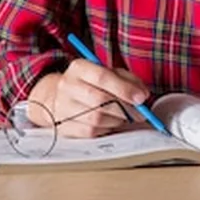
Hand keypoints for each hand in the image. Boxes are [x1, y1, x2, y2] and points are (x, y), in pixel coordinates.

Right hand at [26, 60, 149, 138]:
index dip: (124, 89)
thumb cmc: (89, 84)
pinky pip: (90, 132)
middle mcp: (67, 86)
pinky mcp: (63, 126)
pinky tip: (110, 123)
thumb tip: (142, 95)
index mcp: (78, 68)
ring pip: (96, 119)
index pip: (102, 77)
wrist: (56, 96)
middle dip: (125, 108)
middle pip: (100, 100)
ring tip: (123, 117)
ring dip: (117, 120)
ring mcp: (62, 108)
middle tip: (139, 113)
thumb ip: (128, 80)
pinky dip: (106, 129)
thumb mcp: (108, 73)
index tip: (141, 98)